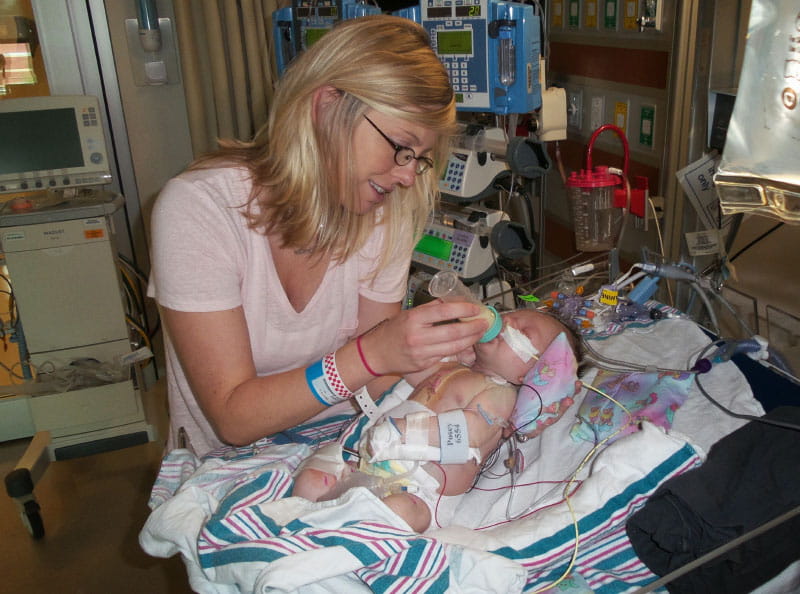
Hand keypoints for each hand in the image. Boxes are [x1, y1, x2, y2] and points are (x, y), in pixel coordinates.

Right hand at [363, 300, 488, 375]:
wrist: (376, 353)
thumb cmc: (394, 331)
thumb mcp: (409, 313)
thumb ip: (432, 309)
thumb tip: (457, 303)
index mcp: (414, 318)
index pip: (444, 311)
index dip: (463, 309)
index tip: (476, 308)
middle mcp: (417, 336)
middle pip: (453, 332)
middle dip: (473, 328)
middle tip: (485, 323)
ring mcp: (421, 353)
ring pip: (453, 347)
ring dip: (470, 340)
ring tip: (480, 333)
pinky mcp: (424, 365)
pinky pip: (446, 356)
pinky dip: (459, 349)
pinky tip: (467, 344)